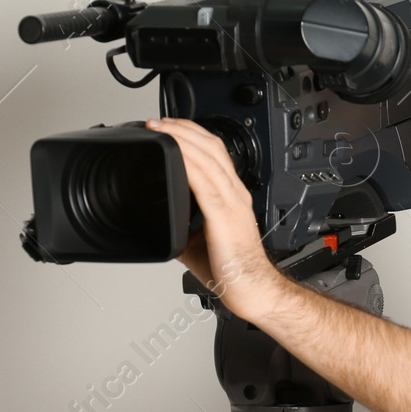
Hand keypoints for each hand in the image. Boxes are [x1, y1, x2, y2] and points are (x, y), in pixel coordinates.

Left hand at [146, 117, 283, 320]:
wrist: (251, 289)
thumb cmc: (232, 270)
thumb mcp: (199, 242)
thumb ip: (183, 227)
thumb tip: (162, 224)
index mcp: (233, 197)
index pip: (216, 153)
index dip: (194, 136)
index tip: (171, 129)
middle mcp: (236, 194)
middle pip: (212, 146)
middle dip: (184, 129)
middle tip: (160, 122)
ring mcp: (232, 201)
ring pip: (208, 157)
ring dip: (182, 139)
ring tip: (161, 130)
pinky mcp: (224, 214)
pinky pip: (204, 181)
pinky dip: (188, 163)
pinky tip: (175, 154)